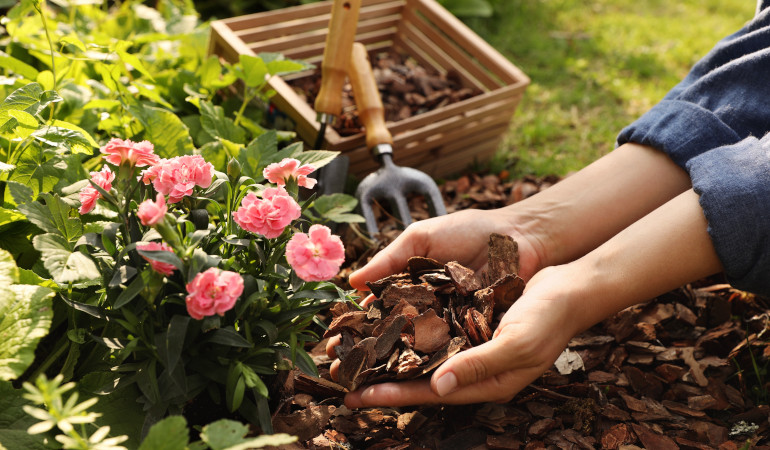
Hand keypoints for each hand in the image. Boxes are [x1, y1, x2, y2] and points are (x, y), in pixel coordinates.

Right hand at [327, 207, 547, 378]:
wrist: (520, 235)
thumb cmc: (470, 230)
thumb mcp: (422, 238)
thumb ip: (389, 259)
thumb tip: (351, 282)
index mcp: (410, 289)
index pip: (376, 315)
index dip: (355, 331)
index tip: (332, 345)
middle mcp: (427, 312)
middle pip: (391, 341)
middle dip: (365, 359)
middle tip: (338, 373)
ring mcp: (450, 326)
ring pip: (416, 354)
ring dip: (391, 371)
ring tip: (364, 388)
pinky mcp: (474, 336)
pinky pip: (449, 354)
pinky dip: (430, 367)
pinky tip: (408, 382)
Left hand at [341, 188, 722, 406]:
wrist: (570, 284)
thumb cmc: (549, 318)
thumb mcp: (516, 344)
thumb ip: (478, 366)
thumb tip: (439, 387)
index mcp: (483, 383)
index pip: (428, 394)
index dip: (391, 396)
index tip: (355, 396)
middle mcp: (471, 367)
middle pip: (415, 377)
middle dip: (379, 377)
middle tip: (341, 375)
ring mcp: (468, 343)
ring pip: (418, 351)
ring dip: (387, 350)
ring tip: (353, 349)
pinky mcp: (467, 320)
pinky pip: (429, 326)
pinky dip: (405, 324)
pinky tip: (383, 318)